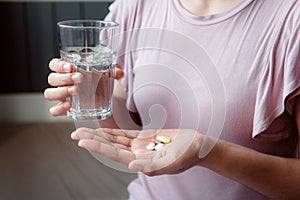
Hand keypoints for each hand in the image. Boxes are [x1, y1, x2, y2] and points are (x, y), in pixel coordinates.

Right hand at [44, 58, 123, 115]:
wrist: (101, 97)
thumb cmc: (98, 81)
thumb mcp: (105, 74)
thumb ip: (112, 71)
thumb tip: (120, 73)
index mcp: (66, 70)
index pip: (54, 64)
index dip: (60, 65)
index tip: (71, 66)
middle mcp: (60, 82)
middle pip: (52, 78)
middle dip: (65, 78)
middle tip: (80, 78)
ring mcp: (61, 96)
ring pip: (49, 94)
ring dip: (61, 92)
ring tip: (76, 91)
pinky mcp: (64, 108)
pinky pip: (54, 110)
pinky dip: (59, 108)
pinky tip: (70, 105)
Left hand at [71, 128, 203, 175]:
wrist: (198, 145)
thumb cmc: (189, 154)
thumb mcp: (174, 160)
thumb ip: (153, 165)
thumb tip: (131, 165)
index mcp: (142, 162)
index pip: (115, 154)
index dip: (99, 147)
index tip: (83, 141)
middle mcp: (137, 155)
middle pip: (111, 147)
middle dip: (93, 140)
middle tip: (75, 134)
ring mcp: (140, 147)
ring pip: (115, 140)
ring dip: (100, 135)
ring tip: (83, 131)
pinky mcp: (145, 138)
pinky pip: (125, 135)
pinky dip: (113, 132)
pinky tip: (102, 129)